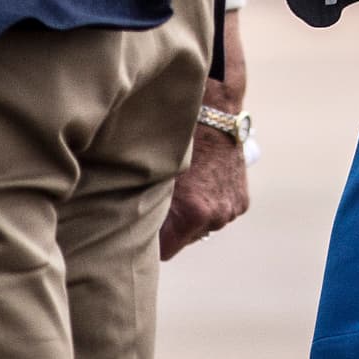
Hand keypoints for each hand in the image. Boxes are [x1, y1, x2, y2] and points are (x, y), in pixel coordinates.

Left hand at [160, 12, 249, 259]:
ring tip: (184, 185)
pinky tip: (201, 181)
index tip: (140, 227)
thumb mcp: (153, 173)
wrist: (215, 108)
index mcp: (194, 213)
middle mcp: (216, 216)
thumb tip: (117, 227)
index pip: (165, 251)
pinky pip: (218, 211)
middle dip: (173, 224)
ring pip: (202, 225)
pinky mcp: (242, 200)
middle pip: (184, 238)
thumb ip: (144, 205)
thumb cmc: (176, 137)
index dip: (152, 239)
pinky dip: (210, 201)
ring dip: (192, 212)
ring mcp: (231, 209)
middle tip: (162, 199)